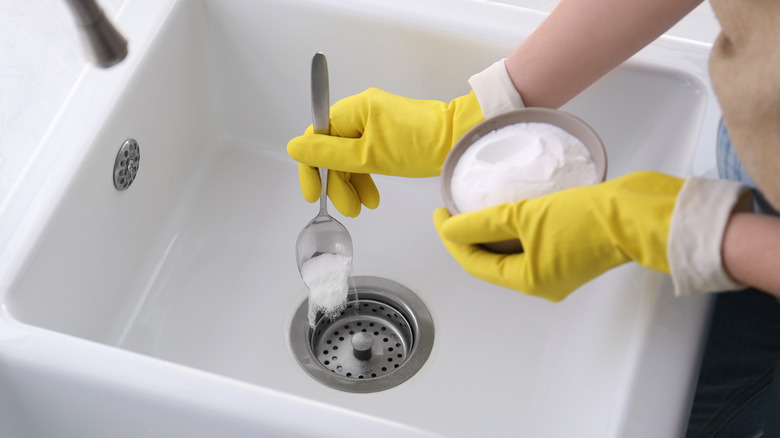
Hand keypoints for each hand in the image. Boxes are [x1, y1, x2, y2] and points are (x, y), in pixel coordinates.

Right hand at [287, 88, 484, 216]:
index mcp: (353, 109)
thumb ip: (329, 154)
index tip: (313, 194)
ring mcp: (374, 122)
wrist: (458, 141)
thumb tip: (295, 147)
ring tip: (361, 207)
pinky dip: (365, 176)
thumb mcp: (368, 156)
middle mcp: (360, 111)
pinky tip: (371, 196)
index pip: (316, 137)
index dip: (311, 168)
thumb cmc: (420, 146)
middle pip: (332, 150)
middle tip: (347, 209)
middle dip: (337, 182)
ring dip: (351, 184)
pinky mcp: (387, 134)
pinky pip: (365, 156)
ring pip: (349, 156)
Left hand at [433, 172, 682, 300]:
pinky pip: (531, 245)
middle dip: (469, 238)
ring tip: (475, 209)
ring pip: (511, 253)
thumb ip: (482, 223)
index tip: (440, 214)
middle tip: (452, 211)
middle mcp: (543, 282)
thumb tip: (450, 228)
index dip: (452, 239)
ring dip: (491, 234)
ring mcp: (559, 269)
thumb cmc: (589, 219)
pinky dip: (515, 231)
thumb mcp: (525, 216)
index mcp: (530, 281)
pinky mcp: (572, 252)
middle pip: (492, 262)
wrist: (637, 213)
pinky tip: (508, 210)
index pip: (476, 264)